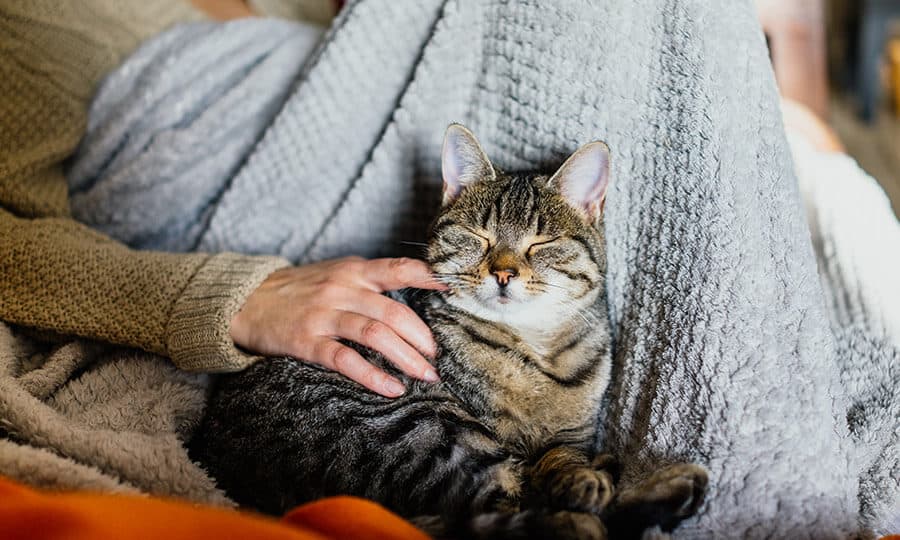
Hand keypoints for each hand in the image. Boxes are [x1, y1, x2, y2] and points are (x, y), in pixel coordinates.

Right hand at [230, 257, 445, 396]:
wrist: (247, 300)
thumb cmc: (301, 289)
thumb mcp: (336, 273)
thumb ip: (371, 282)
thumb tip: (417, 292)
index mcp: (354, 271)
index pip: (399, 269)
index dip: (430, 277)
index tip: (455, 289)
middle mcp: (342, 289)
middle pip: (394, 312)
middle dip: (423, 338)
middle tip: (438, 358)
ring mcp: (323, 315)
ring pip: (375, 335)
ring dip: (407, 358)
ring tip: (426, 375)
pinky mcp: (306, 341)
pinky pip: (345, 360)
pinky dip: (372, 376)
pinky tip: (391, 388)